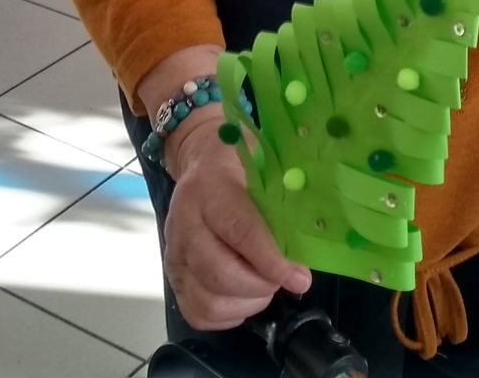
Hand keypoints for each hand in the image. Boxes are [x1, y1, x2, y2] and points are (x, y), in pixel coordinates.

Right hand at [162, 113, 311, 329]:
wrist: (201, 165)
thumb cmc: (240, 167)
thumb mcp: (264, 170)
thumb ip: (281, 205)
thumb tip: (305, 248)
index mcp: (208, 190)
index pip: (239, 231)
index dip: (270, 260)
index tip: (299, 278)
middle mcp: (183, 224)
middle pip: (220, 273)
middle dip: (261, 286)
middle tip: (284, 280)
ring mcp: (174, 255)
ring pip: (209, 300)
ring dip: (247, 302)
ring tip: (266, 286)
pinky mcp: (173, 278)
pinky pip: (199, 313)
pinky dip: (229, 314)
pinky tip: (245, 296)